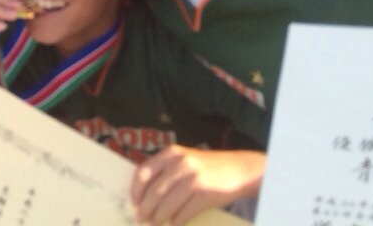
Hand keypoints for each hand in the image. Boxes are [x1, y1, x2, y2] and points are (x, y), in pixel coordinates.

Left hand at [131, 146, 263, 225]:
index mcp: (171, 153)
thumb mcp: (184, 160)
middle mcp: (180, 163)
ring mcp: (193, 178)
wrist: (239, 170)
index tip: (133, 203)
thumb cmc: (207, 168)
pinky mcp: (205, 194)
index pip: (143, 172)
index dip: (136, 190)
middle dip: (145, 209)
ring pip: (167, 205)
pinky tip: (174, 225)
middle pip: (154, 192)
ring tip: (155, 224)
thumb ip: (165, 172)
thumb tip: (144, 195)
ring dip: (159, 218)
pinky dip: (177, 222)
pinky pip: (184, 213)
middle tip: (140, 219)